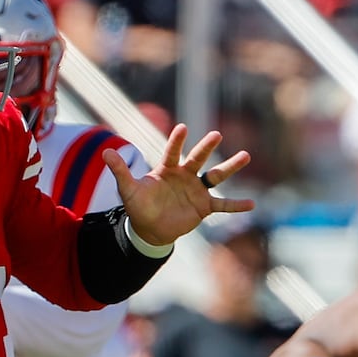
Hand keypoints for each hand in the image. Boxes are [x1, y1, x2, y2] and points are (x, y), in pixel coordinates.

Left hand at [105, 124, 253, 246]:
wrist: (150, 228)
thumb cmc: (139, 206)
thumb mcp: (128, 190)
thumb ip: (120, 171)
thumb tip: (105, 152)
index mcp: (167, 169)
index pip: (172, 152)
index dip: (177, 141)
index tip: (182, 128)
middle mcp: (185, 176)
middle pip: (198, 159)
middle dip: (206, 147)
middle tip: (216, 135)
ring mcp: (197, 190)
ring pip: (216, 176)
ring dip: (230, 167)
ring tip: (246, 155)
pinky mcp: (204, 207)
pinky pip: (223, 205)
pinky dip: (236, 205)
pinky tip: (252, 204)